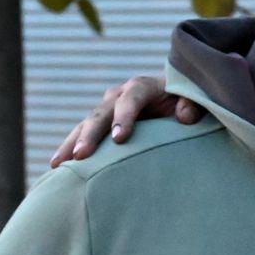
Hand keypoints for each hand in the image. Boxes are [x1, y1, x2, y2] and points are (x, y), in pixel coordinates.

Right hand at [49, 75, 198, 166]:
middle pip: (101, 113)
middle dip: (90, 135)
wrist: (177, 96)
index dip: (124, 116)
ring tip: (58, 164)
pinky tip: (57, 167)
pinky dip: (71, 148)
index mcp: (144, 87)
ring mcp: (108, 108)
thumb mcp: (197, 99)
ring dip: (71, 143)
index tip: (119, 139)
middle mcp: (121, 95)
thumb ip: (194, 104)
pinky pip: (84, 135)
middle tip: (81, 156)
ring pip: (86, 124)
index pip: (132, 98)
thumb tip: (184, 116)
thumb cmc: (189, 101)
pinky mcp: (103, 122)